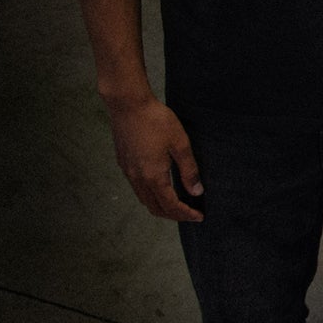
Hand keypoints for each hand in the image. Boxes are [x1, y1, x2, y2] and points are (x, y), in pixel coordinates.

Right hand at [105, 96, 202, 220]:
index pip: (171, 206)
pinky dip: (150, 195)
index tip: (199, 217)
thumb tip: (197, 191)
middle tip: (190, 213)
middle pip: (155, 208)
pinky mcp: (124, 163)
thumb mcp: (180, 143)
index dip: (186, 214)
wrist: (128, 105)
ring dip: (161, 206)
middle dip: (174, 215)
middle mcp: (137, 178)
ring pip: (144, 199)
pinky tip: (160, 186)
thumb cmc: (156, 120)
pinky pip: (137, 188)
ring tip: (177, 203)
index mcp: (153, 176)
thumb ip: (189, 170)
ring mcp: (128, 171)